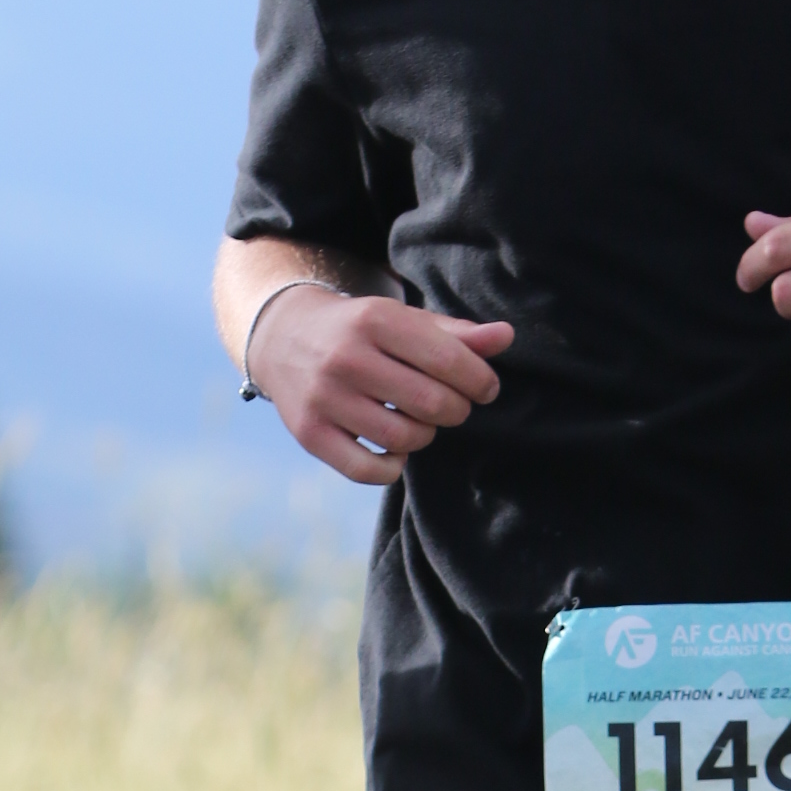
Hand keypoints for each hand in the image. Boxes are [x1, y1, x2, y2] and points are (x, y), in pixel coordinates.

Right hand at [251, 287, 509, 487]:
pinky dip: (392, 467)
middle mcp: (346, 358)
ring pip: (404, 439)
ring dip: (424, 436)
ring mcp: (324, 398)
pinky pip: (368, 470)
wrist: (283, 336)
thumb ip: (456, 333)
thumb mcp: (403, 320)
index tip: (484, 388)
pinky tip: (393, 449)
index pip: (449, 362)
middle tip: (451, 405)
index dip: (479, 381)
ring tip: (418, 420)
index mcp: (376, 320)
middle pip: (431, 404)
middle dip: (455, 410)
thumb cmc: (361, 331)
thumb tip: (507, 336)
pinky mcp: (309, 433)